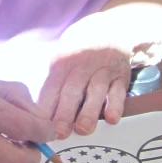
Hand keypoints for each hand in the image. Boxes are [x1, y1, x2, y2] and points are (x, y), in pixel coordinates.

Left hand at [37, 13, 131, 139]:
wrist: (108, 28)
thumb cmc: (78, 52)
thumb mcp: (61, 59)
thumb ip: (53, 84)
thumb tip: (40, 114)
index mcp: (62, 64)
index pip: (51, 87)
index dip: (46, 108)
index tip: (40, 126)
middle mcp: (81, 66)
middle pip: (72, 91)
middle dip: (65, 113)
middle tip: (59, 133)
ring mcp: (102, 70)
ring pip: (95, 91)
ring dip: (89, 111)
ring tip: (83, 129)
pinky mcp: (121, 74)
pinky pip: (119, 90)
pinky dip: (115, 104)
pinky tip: (111, 118)